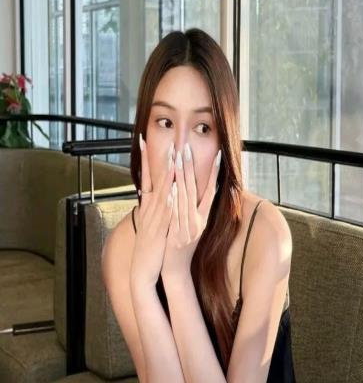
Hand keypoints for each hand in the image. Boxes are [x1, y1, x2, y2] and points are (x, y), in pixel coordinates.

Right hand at [130, 133, 175, 289]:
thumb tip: (156, 193)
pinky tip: (172, 191)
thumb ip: (153, 207)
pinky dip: (168, 201)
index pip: (146, 177)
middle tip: (167, 142)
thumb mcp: (150, 222)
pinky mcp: (159, 230)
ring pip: (162, 193)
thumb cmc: (149, 246)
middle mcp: (150, 209)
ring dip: (167, 176)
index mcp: (148, 206)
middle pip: (156, 181)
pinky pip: (165, 213)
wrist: (143, 269)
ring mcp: (154, 219)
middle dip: (161, 161)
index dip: (146, 159)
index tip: (144, 141)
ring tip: (172, 159)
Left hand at [162, 143, 220, 279]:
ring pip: (186, 198)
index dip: (215, 173)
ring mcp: (188, 228)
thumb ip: (198, 209)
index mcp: (203, 217)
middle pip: (195, 190)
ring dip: (182, 177)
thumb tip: (203, 192)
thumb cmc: (183, 246)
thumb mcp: (195, 226)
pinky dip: (175, 200)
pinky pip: (176, 214)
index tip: (217, 155)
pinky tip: (172, 187)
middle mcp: (198, 221)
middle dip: (190, 167)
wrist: (175, 270)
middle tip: (187, 147)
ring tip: (178, 159)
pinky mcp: (177, 234)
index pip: (211, 190)